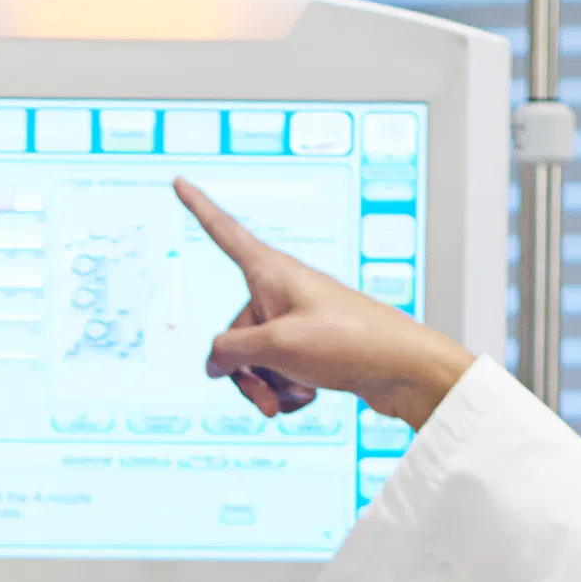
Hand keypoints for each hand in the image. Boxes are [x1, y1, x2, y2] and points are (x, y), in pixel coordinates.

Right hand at [176, 181, 474, 426]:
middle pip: (235, 331)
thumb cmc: (347, 342)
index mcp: (271, 272)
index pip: (224, 233)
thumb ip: (231, 352)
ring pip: (256, 359)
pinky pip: (279, 372)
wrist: (400, 368)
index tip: (180, 182)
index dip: (199, 208)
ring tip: (292, 399)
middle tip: (264, 397)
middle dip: (243, 371)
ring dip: (266, 386)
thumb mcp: (276, 347)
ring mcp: (296, 320)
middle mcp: (281, 291)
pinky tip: (306, 398)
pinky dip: (285, 390)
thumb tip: (214, 363)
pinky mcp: (311, 347)